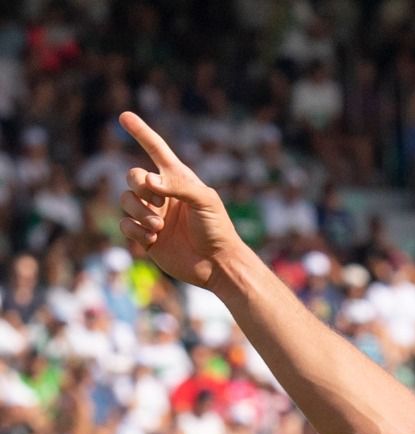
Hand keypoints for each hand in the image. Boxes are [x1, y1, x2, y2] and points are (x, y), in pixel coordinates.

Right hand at [118, 111, 242, 289]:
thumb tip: (148, 182)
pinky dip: (135, 230)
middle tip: (156, 200)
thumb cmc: (217, 229)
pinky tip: (153, 239)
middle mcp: (162, 195)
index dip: (141, 133)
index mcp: (178, 180)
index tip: (125, 116)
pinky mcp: (145, 236)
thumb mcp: (205, 201)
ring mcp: (152, 215)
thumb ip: (178, 186)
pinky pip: (125, 225)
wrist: (217, 264)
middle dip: (138, 185)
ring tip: (159, 226)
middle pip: (132, 176)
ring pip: (126, 201)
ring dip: (139, 212)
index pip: (156, 150)